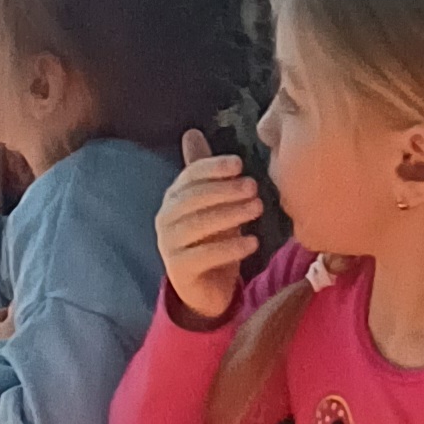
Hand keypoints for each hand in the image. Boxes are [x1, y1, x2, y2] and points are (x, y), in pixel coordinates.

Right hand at [156, 127, 261, 322]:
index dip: (213, 168)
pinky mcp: (180, 270)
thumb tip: (192, 132)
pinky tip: (253, 242)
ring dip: (231, 214)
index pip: (190, 176)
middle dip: (225, 190)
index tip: (239, 165)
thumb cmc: (211, 242)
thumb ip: (205, 175)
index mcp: (174, 199)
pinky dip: (231, 248)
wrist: (205, 291)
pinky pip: (206, 255)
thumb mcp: (211, 206)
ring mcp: (169, 245)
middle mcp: (166, 219)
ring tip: (258, 208)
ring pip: (199, 225)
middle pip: (194, 198)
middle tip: (253, 186)